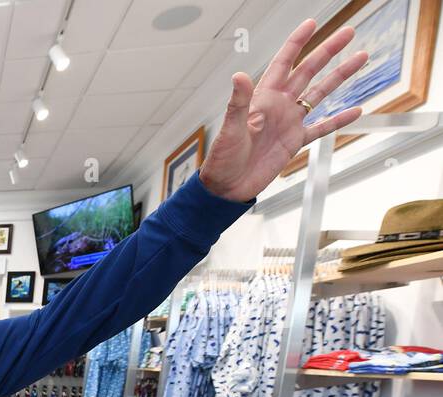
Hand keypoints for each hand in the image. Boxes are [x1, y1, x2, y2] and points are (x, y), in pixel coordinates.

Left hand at [199, 19, 368, 202]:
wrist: (227, 187)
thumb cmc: (222, 158)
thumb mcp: (230, 129)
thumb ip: (238, 103)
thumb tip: (239, 76)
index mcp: (262, 98)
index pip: (283, 63)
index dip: (297, 42)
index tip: (312, 23)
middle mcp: (279, 106)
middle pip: (308, 71)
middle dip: (328, 51)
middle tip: (348, 32)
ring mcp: (289, 122)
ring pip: (320, 94)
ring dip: (340, 76)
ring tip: (361, 58)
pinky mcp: (294, 142)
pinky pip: (322, 128)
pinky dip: (339, 120)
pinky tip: (356, 110)